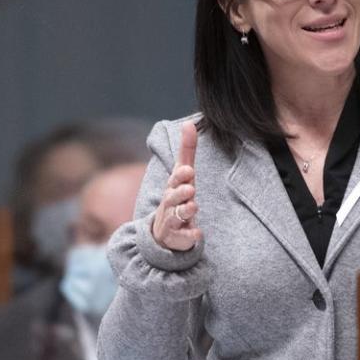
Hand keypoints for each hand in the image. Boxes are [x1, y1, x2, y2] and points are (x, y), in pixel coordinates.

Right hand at [152, 121, 202, 250]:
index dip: (180, 174)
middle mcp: (170, 202)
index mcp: (173, 187)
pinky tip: (197, 234)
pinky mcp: (177, 237)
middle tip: (190, 187)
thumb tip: (189, 122)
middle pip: (173, 196)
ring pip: (176, 215)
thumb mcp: (182, 175)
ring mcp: (171, 220)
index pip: (176, 177)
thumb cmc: (176, 198)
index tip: (188, 170)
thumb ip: (187, 151)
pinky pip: (184, 237)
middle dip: (180, 191)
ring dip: (185, 210)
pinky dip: (190, 235)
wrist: (163, 234)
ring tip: (192, 206)